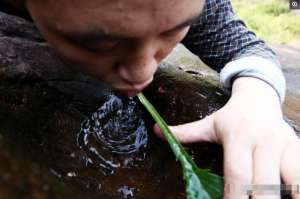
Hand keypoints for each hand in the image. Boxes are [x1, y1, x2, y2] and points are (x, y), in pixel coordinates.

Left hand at [153, 77, 299, 198]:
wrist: (259, 95)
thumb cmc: (232, 116)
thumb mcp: (209, 123)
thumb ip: (185, 132)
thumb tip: (156, 131)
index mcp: (239, 137)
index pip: (237, 174)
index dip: (234, 198)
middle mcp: (265, 142)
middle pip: (265, 185)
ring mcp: (287, 146)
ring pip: (293, 182)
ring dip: (283, 196)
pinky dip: (296, 189)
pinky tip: (285, 194)